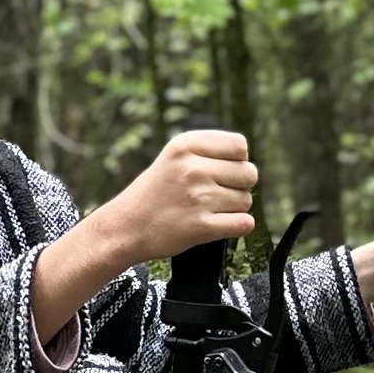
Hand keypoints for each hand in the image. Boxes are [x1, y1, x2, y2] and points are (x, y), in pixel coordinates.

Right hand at [29, 129, 258, 348]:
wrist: (125, 227)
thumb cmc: (154, 192)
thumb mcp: (173, 157)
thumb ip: (208, 150)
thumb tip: (247, 160)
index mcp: (185, 145)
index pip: (240, 145)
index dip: (236, 161)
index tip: (219, 172)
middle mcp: (192, 168)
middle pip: (248, 173)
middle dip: (238, 186)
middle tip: (215, 195)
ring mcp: (198, 198)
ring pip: (246, 200)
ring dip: (234, 208)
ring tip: (208, 210)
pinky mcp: (201, 226)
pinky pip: (244, 223)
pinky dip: (238, 226)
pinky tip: (219, 225)